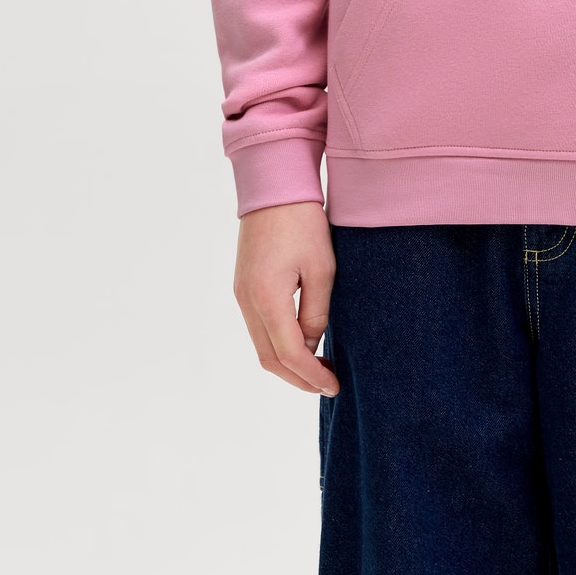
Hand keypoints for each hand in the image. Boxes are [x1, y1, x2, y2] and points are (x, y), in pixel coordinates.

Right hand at [233, 201, 341, 395]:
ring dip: (288, 363)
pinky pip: (259, 328)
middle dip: (298, 378)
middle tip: (328, 384)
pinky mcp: (244, 287)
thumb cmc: (303, 223)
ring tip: (319, 368)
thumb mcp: (322, 269)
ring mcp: (241, 295)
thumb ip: (316, 312)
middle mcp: (247, 302)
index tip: (334, 386)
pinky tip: (303, 343)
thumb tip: (311, 343)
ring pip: (261, 346)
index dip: (311, 375)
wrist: (274, 188)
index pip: (289, 353)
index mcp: (267, 298)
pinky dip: (279, 344)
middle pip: (269, 358)